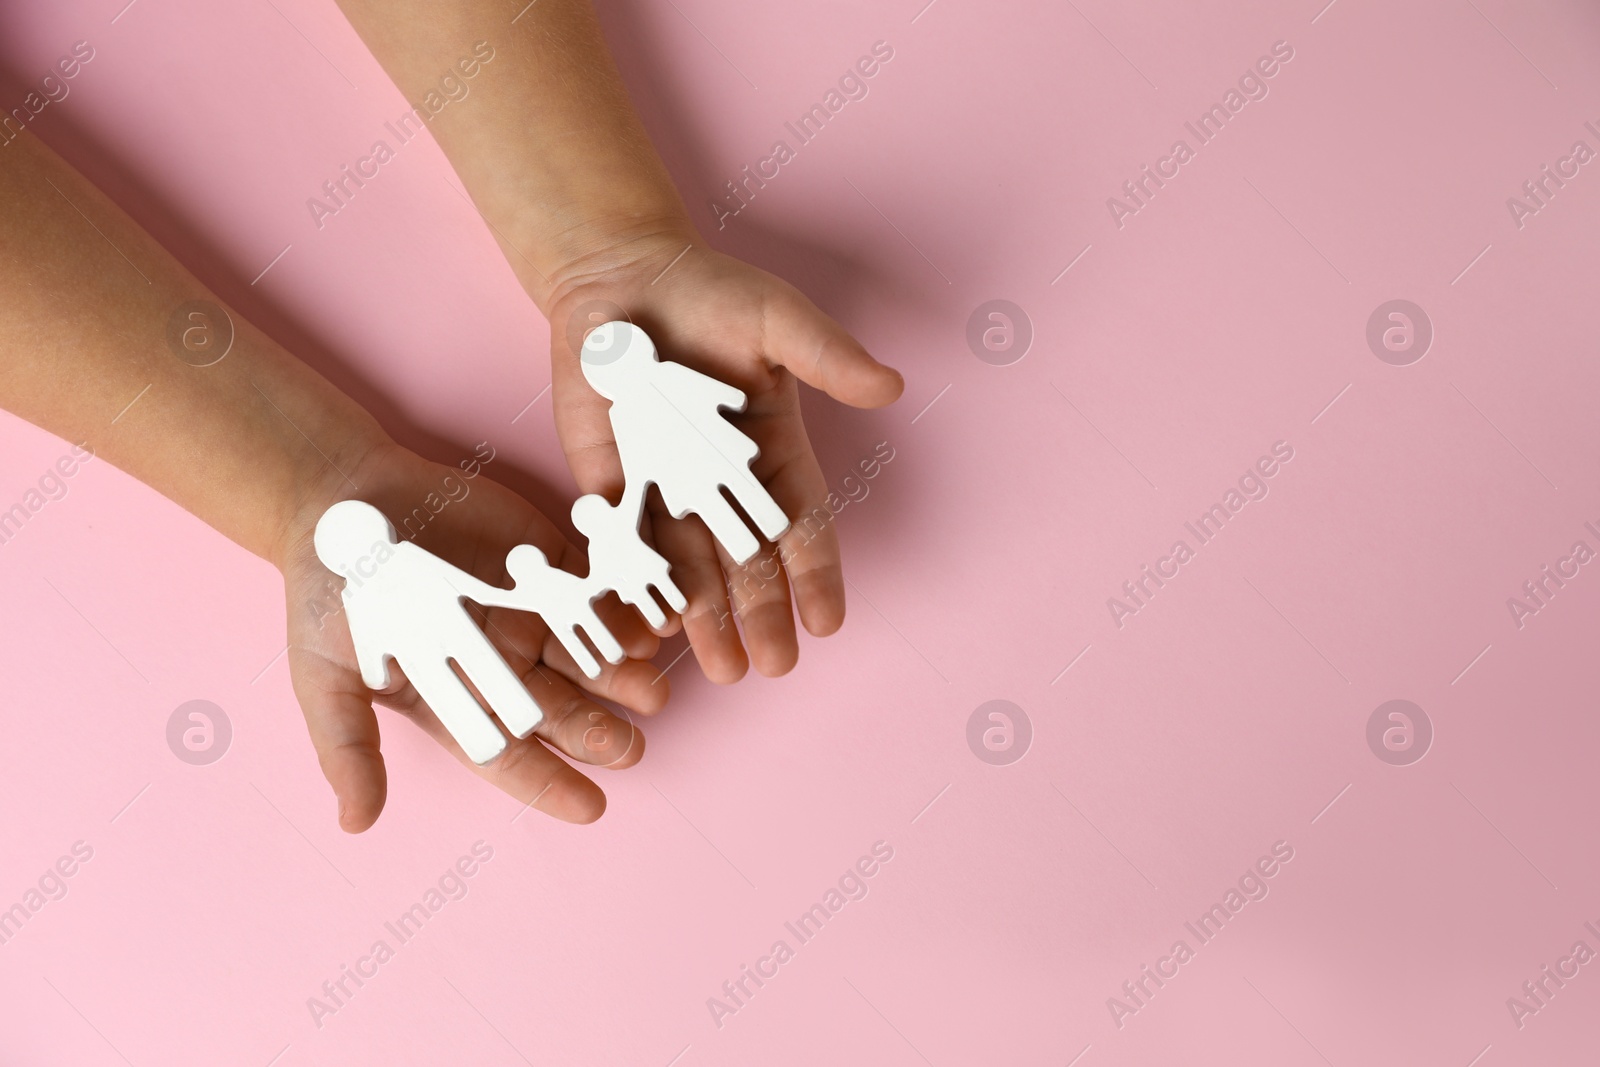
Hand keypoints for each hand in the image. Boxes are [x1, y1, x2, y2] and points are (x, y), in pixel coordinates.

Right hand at [274, 435, 667, 831]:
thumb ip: (349, 747)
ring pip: (588, 655)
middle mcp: (502, 663)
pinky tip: (646, 628)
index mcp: (457, 698)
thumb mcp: (326, 675)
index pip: (509, 754)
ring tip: (650, 692)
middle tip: (631, 748)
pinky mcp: (548, 562)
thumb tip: (358, 824)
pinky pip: (595, 591)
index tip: (593, 807)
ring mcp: (529, 612)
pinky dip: (621, 610)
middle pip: (561, 709)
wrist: (340, 499)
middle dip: (597, 731)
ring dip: (621, 675)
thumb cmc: (329, 593)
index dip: (549, 783)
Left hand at [543, 222, 903, 682]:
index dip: (815, 573)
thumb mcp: (777, 318)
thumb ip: (826, 356)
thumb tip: (888, 386)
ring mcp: (664, 492)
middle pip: (746, 561)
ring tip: (720, 667)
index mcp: (771, 453)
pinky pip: (622, 549)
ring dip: (705, 619)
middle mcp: (720, 485)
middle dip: (760, 613)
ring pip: (688, 569)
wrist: (618, 276)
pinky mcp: (610, 489)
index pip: (800, 524)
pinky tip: (646, 629)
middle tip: (771, 665)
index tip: (827, 621)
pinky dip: (633, 588)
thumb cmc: (708, 292)